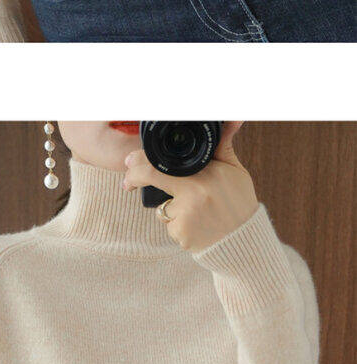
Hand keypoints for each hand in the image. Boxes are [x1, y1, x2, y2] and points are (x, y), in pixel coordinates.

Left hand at [122, 122, 257, 251]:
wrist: (242, 240)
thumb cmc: (238, 202)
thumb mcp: (234, 170)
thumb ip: (223, 146)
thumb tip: (233, 118)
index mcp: (206, 174)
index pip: (162, 163)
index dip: (140, 161)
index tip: (129, 161)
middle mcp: (193, 194)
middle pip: (152, 180)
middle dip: (135, 179)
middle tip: (128, 182)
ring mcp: (185, 216)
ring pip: (162, 206)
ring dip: (170, 206)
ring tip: (197, 211)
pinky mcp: (180, 235)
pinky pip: (169, 224)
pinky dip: (178, 224)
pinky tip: (196, 226)